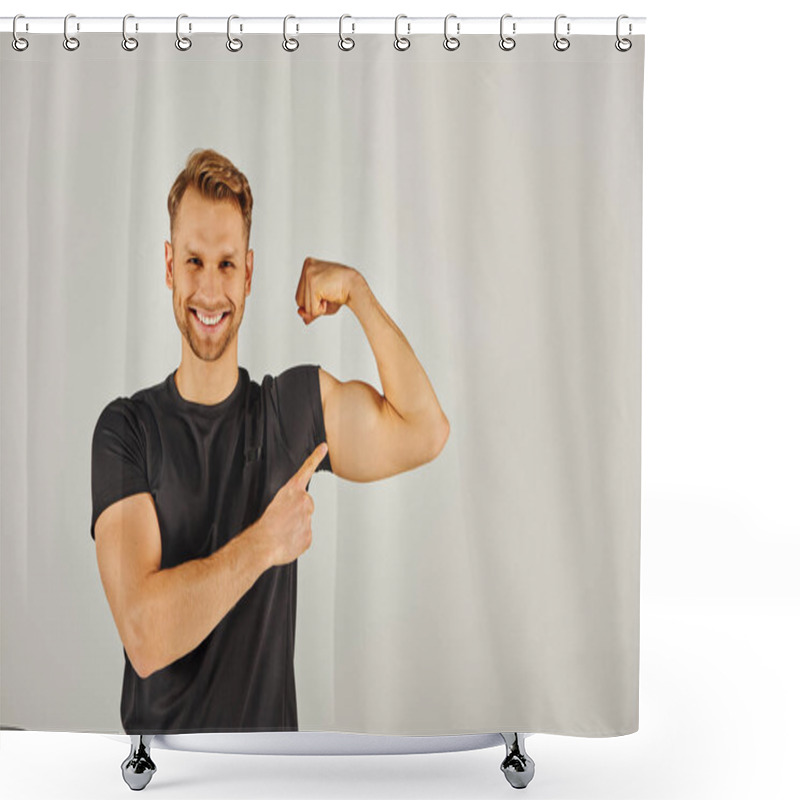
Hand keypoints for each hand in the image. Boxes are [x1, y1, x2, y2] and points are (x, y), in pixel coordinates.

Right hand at [255, 442, 328, 567]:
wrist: (263, 544)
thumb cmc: (262, 526)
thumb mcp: (271, 505)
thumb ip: (287, 504)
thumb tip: (292, 514)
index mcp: (292, 490)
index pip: (306, 470)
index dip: (315, 457)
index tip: (324, 447)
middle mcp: (303, 501)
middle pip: (305, 504)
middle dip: (297, 511)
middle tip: (283, 520)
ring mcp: (308, 518)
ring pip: (303, 521)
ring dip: (294, 527)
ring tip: (281, 532)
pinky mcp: (309, 535)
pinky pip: (303, 536)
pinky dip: (295, 540)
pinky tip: (285, 541)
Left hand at [295, 256, 359, 324]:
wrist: (356, 288)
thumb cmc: (341, 292)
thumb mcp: (322, 300)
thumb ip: (310, 309)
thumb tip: (301, 315)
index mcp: (308, 265)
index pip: (299, 294)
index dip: (312, 300)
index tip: (326, 290)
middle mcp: (307, 266)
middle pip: (298, 299)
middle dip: (313, 304)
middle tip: (328, 294)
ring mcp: (309, 274)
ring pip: (303, 305)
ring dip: (318, 307)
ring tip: (329, 295)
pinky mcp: (313, 283)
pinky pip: (311, 308)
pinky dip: (321, 310)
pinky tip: (330, 298)